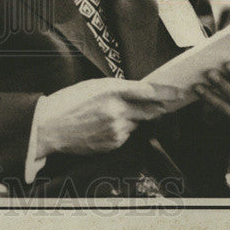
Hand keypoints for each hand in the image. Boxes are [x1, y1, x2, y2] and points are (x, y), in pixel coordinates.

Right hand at [35, 79, 179, 159]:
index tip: (179, 92)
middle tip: (165, 105)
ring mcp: (116, 128)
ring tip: (107, 115)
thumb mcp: (92, 86)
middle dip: (158, 108)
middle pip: (150, 110)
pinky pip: (126, 134)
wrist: (50, 127)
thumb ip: (117, 89)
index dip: (166, 92)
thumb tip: (139, 93)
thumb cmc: (68, 103)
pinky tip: (102, 126)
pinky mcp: (114, 143)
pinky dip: (121, 129)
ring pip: (136, 123)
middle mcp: (117, 109)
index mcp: (111, 89)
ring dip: (131, 118)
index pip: (147, 91)